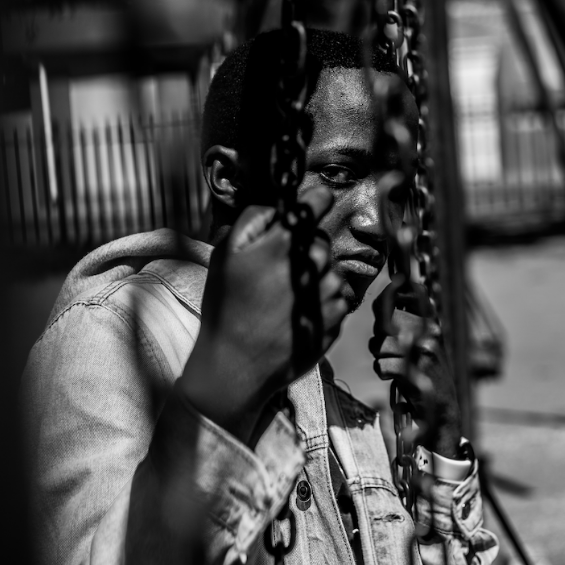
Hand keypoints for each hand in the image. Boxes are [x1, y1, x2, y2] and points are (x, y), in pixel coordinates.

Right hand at [178, 187, 350, 443]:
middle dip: (306, 248)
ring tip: (287, 297)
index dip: (316, 199)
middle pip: (322, 240)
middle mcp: (309, 265)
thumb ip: (251, 221)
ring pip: (333, 269)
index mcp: (280, 245)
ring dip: (316, 277)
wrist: (235, 365)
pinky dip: (326, 300)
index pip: (316, 202)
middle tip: (281, 270)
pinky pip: (341, 296)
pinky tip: (299, 313)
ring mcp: (327, 293)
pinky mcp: (337, 318)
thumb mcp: (224, 256)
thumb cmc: (226, 307)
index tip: (317, 199)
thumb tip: (278, 204)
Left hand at [370, 274, 462, 452]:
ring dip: (379, 358)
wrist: (443, 408)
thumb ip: (412, 320)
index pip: (409, 293)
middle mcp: (430, 332)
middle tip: (389, 351)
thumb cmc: (430, 374)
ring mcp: (423, 351)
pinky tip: (393, 378)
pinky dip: (383, 372)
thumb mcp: (428, 342)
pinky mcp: (414, 370)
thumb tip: (391, 296)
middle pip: (384, 321)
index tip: (387, 299)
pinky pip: (382, 364)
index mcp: (433, 323)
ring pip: (380, 344)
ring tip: (393, 367)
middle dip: (379, 337)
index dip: (391, 292)